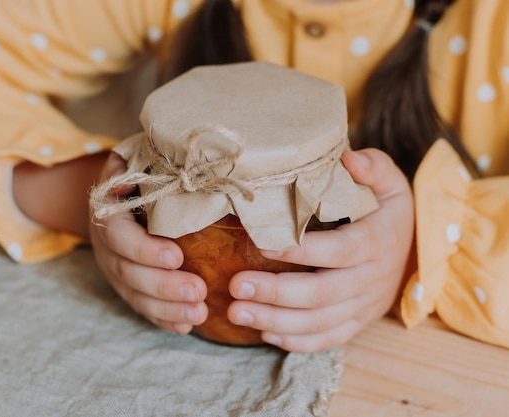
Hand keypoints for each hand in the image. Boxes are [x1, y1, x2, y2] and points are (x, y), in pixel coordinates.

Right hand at [89, 153, 208, 333]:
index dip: (144, 250)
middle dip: (163, 285)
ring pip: (135, 294)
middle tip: (198, 292)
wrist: (122, 189)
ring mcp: (116, 267)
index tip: (177, 257)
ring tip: (199, 313)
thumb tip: (150, 177)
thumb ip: (143, 167)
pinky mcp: (128, 283)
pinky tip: (186, 325)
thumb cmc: (141, 170)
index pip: (119, 236)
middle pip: (128, 272)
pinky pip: (141, 305)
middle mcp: (106, 244)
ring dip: (166, 307)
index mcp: (107, 212)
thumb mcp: (138, 159)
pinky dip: (163, 318)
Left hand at [227, 149, 413, 351]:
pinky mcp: (357, 322)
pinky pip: (328, 339)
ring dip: (276, 321)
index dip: (303, 251)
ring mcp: (364, 305)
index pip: (340, 250)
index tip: (263, 243)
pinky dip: (296, 342)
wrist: (416, 250)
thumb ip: (372, 167)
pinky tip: (263, 334)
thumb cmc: (388, 211)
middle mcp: (372, 279)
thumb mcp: (390, 182)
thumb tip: (348, 158)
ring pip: (319, 322)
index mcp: (377, 241)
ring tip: (236, 312)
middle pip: (323, 293)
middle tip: (236, 287)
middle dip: (276, 293)